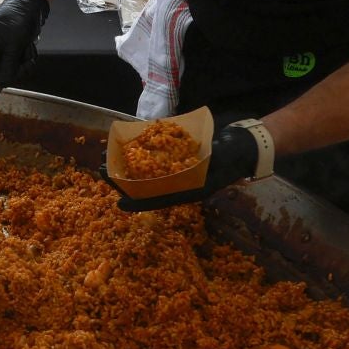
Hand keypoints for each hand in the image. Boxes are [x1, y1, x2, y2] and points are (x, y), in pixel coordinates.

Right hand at [0, 0, 49, 98]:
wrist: (29, 4)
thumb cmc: (20, 18)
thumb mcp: (15, 42)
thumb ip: (8, 64)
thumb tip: (2, 83)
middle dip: (15, 66)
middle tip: (27, 58)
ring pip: (8, 68)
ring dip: (22, 61)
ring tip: (28, 46)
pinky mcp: (2, 50)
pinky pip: (13, 63)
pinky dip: (23, 58)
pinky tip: (27, 46)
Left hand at [108, 121, 262, 211]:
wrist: (247, 145)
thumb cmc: (235, 155)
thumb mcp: (221, 161)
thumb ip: (204, 163)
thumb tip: (185, 163)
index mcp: (189, 190)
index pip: (160, 199)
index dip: (139, 201)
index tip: (119, 203)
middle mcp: (180, 182)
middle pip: (145, 185)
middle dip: (122, 179)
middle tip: (101, 171)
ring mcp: (177, 170)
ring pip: (145, 172)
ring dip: (124, 166)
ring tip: (105, 158)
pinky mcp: (176, 157)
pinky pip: (153, 159)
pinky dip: (138, 154)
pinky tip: (123, 146)